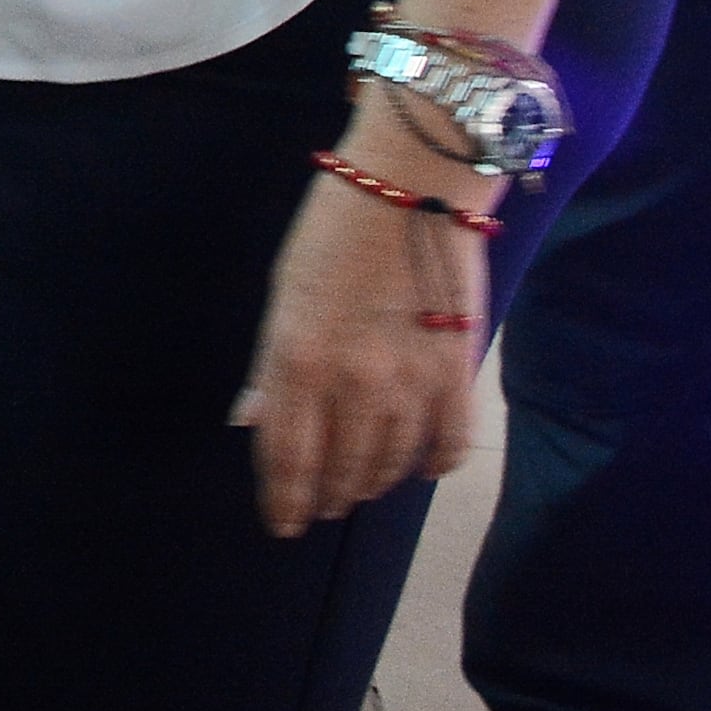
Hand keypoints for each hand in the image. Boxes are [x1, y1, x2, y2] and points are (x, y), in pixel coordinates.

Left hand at [234, 138, 497, 534]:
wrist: (412, 187)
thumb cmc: (333, 231)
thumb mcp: (283, 294)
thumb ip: (272, 366)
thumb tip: (252, 420)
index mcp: (298, 358)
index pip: (286, 454)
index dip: (282, 498)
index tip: (282, 523)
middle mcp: (354, 382)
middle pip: (339, 468)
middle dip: (324, 494)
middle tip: (319, 506)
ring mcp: (411, 383)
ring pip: (389, 464)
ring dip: (370, 484)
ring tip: (358, 489)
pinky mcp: (458, 375)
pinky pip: (447, 446)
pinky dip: (430, 465)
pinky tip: (416, 467)